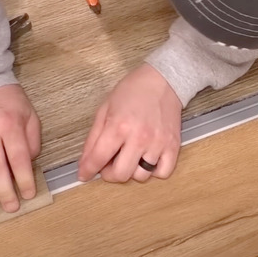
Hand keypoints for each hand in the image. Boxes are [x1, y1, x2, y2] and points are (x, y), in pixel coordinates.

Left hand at [78, 63, 182, 182]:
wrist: (163, 81)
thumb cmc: (133, 91)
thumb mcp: (105, 109)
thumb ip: (93, 137)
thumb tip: (85, 162)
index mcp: (118, 126)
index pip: (98, 159)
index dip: (87, 171)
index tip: (85, 174)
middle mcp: (139, 137)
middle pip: (120, 174)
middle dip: (110, 174)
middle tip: (109, 164)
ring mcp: (157, 143)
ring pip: (141, 176)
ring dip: (132, 171)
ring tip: (130, 157)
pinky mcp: (173, 145)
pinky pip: (162, 172)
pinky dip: (154, 171)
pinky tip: (148, 159)